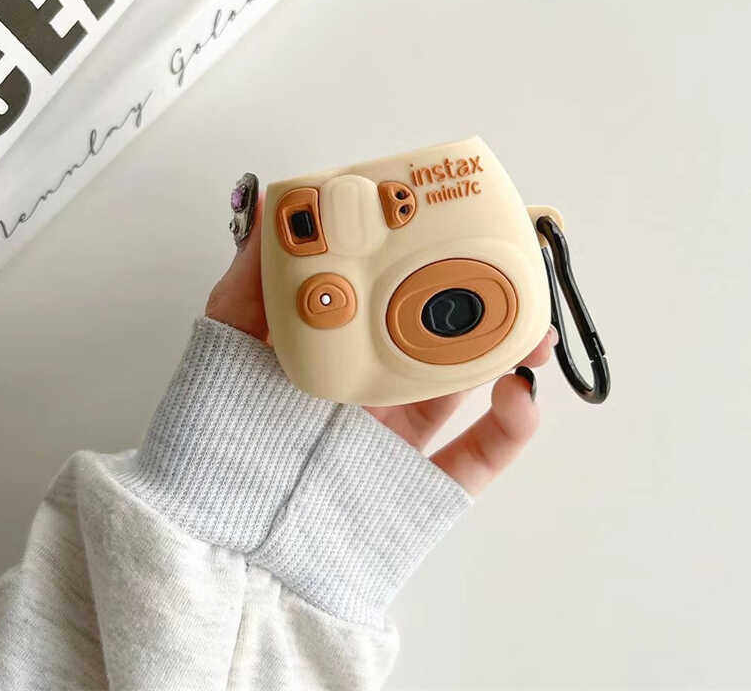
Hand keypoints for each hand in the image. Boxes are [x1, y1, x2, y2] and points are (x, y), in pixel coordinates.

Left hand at [206, 192, 556, 494]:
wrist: (222, 544)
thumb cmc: (216, 441)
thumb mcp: (225, 347)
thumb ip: (250, 281)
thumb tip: (278, 207)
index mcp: (333, 352)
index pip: (389, 295)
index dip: (428, 261)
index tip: (459, 228)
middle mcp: (371, 390)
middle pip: (440, 336)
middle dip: (484, 302)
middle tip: (515, 272)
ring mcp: (401, 440)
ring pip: (468, 387)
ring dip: (510, 353)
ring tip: (535, 327)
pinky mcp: (422, 488)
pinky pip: (480, 456)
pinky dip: (511, 426)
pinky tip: (519, 393)